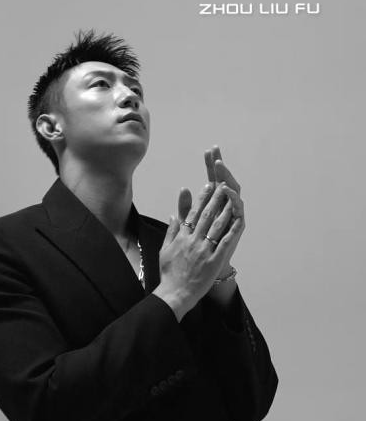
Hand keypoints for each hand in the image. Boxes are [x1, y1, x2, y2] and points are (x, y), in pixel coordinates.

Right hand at [154, 180, 244, 320]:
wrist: (175, 293)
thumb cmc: (169, 274)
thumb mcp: (164, 250)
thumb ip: (171, 232)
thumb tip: (174, 216)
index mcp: (181, 238)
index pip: (193, 214)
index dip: (201, 199)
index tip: (207, 186)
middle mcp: (192, 241)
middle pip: (206, 215)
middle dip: (215, 198)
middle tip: (222, 184)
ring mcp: (204, 250)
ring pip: (217, 225)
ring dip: (225, 209)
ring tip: (232, 197)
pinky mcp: (213, 261)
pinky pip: (225, 243)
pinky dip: (232, 230)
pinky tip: (239, 220)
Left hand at [189, 145, 245, 271]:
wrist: (204, 270)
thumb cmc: (198, 248)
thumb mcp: (188, 225)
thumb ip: (186, 208)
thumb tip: (183, 189)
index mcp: (213, 205)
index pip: (212, 180)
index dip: (210, 166)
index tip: (208, 151)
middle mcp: (225, 208)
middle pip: (224, 182)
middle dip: (220, 167)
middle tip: (215, 152)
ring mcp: (232, 215)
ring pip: (233, 191)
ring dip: (226, 177)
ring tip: (219, 165)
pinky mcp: (237, 225)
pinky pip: (238, 208)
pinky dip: (232, 197)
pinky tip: (225, 188)